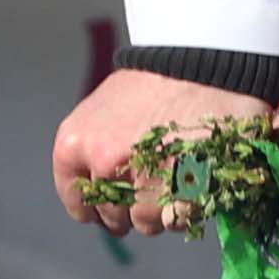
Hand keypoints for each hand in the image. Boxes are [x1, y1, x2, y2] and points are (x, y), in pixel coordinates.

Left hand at [53, 67, 271, 235]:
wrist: (204, 55)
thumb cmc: (156, 80)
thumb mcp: (104, 108)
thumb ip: (94, 149)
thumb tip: (101, 192)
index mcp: (75, 144)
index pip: (80, 205)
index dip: (103, 205)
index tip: (121, 197)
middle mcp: (102, 163)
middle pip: (114, 217)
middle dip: (134, 206)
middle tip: (156, 178)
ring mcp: (143, 177)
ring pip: (147, 222)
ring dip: (163, 208)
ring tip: (179, 173)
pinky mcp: (182, 186)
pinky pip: (178, 219)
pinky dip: (187, 208)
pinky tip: (195, 179)